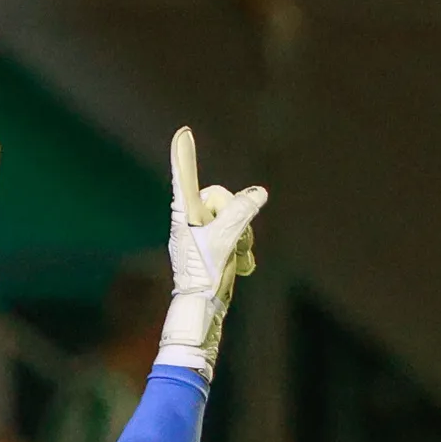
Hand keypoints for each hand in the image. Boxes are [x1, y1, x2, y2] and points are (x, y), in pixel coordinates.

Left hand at [157, 127, 266, 372]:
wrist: (203, 309)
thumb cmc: (206, 274)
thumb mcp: (226, 238)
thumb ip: (242, 211)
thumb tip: (257, 192)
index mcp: (185, 215)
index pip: (185, 179)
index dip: (185, 157)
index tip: (182, 132)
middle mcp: (190, 222)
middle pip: (222, 200)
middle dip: (234, 217)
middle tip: (229, 239)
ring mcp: (201, 236)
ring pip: (233, 220)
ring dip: (241, 238)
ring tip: (234, 257)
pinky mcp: (213, 249)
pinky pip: (235, 237)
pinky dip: (241, 250)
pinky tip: (240, 267)